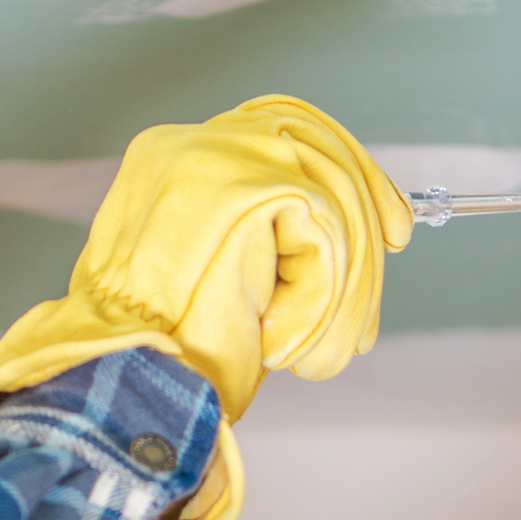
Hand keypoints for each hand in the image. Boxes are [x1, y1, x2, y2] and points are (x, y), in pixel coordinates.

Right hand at [0, 96, 411, 519]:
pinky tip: (282, 339)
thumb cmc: (157, 360)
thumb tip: (329, 242)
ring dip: (343, 284)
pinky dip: (320, 298)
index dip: (344, 167)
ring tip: (317, 351)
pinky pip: (325, 232)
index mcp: (172, 161)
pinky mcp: (244, 189)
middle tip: (396, 248)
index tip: (388, 220)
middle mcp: (191, 145)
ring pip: (331, 194)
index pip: (278, 130)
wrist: (125, 389)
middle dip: (367, 203)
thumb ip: (255, 244)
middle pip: (315, 143)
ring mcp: (216, 159)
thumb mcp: (210, 283)